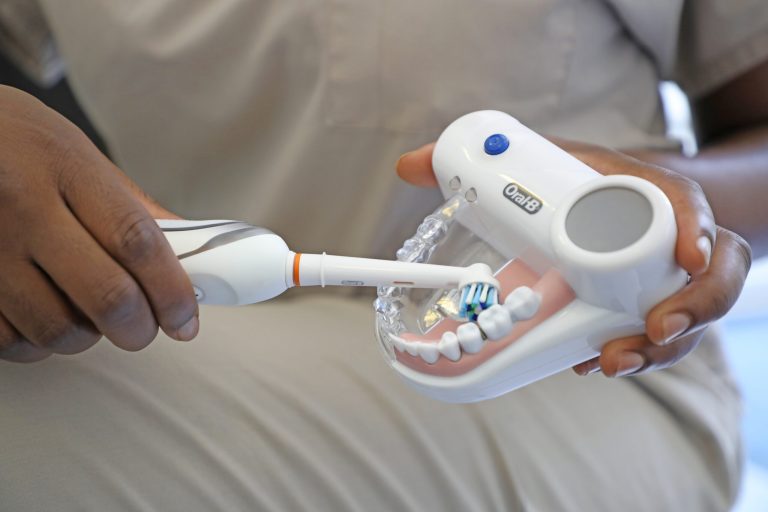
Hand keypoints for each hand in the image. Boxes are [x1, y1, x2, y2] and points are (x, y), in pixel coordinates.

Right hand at [0, 86, 198, 362]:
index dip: (172, 291)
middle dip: (139, 328)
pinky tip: (41, 316)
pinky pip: (8, 340)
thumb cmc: (10, 140)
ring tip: (88, 317)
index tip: (184, 318)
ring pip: (57, 329)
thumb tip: (189, 248)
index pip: (137, 243)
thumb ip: (130, 206)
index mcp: (66, 167)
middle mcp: (23, 206)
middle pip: (107, 296)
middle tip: (144, 328)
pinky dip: (35, 343)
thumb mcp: (74, 152)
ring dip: (87, 337)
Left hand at [396, 140, 750, 376]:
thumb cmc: (582, 180)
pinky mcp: (653, 307)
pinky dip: (634, 354)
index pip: (689, 204)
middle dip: (693, 308)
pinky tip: (596, 363)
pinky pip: (660, 336)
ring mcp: (668, 278)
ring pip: (691, 317)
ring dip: (658, 348)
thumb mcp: (544, 159)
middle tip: (655, 328)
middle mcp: (670, 238)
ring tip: (611, 361)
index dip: (697, 229)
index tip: (687, 255)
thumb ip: (481, 161)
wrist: (619, 199)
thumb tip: (408, 165)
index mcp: (648, 192)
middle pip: (711, 275)